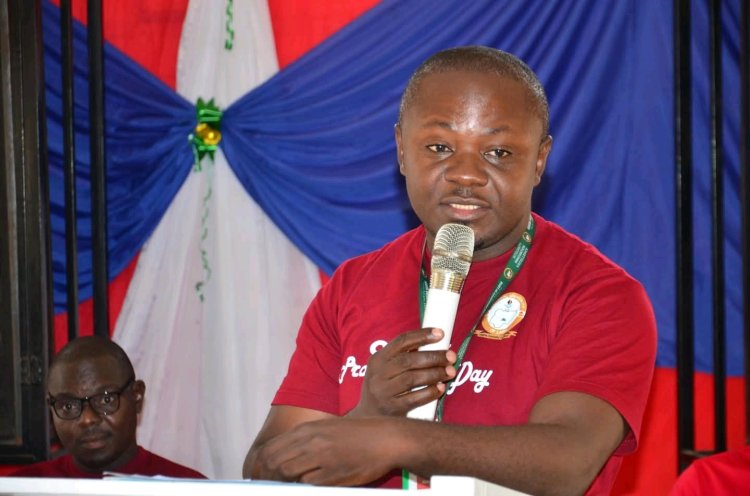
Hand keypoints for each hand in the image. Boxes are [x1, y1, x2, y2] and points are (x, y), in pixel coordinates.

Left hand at [255, 417, 404, 485]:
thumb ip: (305, 440)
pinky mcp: (333, 474)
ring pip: (287, 472)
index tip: (261, 476)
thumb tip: (283, 458)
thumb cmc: (358, 434)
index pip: (271, 448)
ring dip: (283, 483)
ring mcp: (321, 457)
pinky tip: (307, 487)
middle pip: (274, 461)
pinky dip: (303, 487)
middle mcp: (311, 440)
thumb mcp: (327, 429)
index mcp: (308, 429)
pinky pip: (308, 484)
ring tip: (285, 488)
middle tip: (268, 487)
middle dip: (266, 477)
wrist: (386, 438)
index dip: (261, 465)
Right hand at [349, 328, 455, 416]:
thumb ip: (404, 357)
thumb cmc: (383, 388)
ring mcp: (383, 392)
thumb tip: (435, 346)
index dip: (421, 335)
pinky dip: (429, 392)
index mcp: (378, 359)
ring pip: (411, 378)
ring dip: (434, 373)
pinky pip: (413, 399)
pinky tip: (441, 388)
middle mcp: (378, 374)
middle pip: (408, 360)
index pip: (401, 342)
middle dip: (433, 357)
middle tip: (451, 356)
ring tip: (450, 372)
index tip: (440, 333)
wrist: (368, 418)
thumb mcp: (385, 369)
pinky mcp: (391, 408)